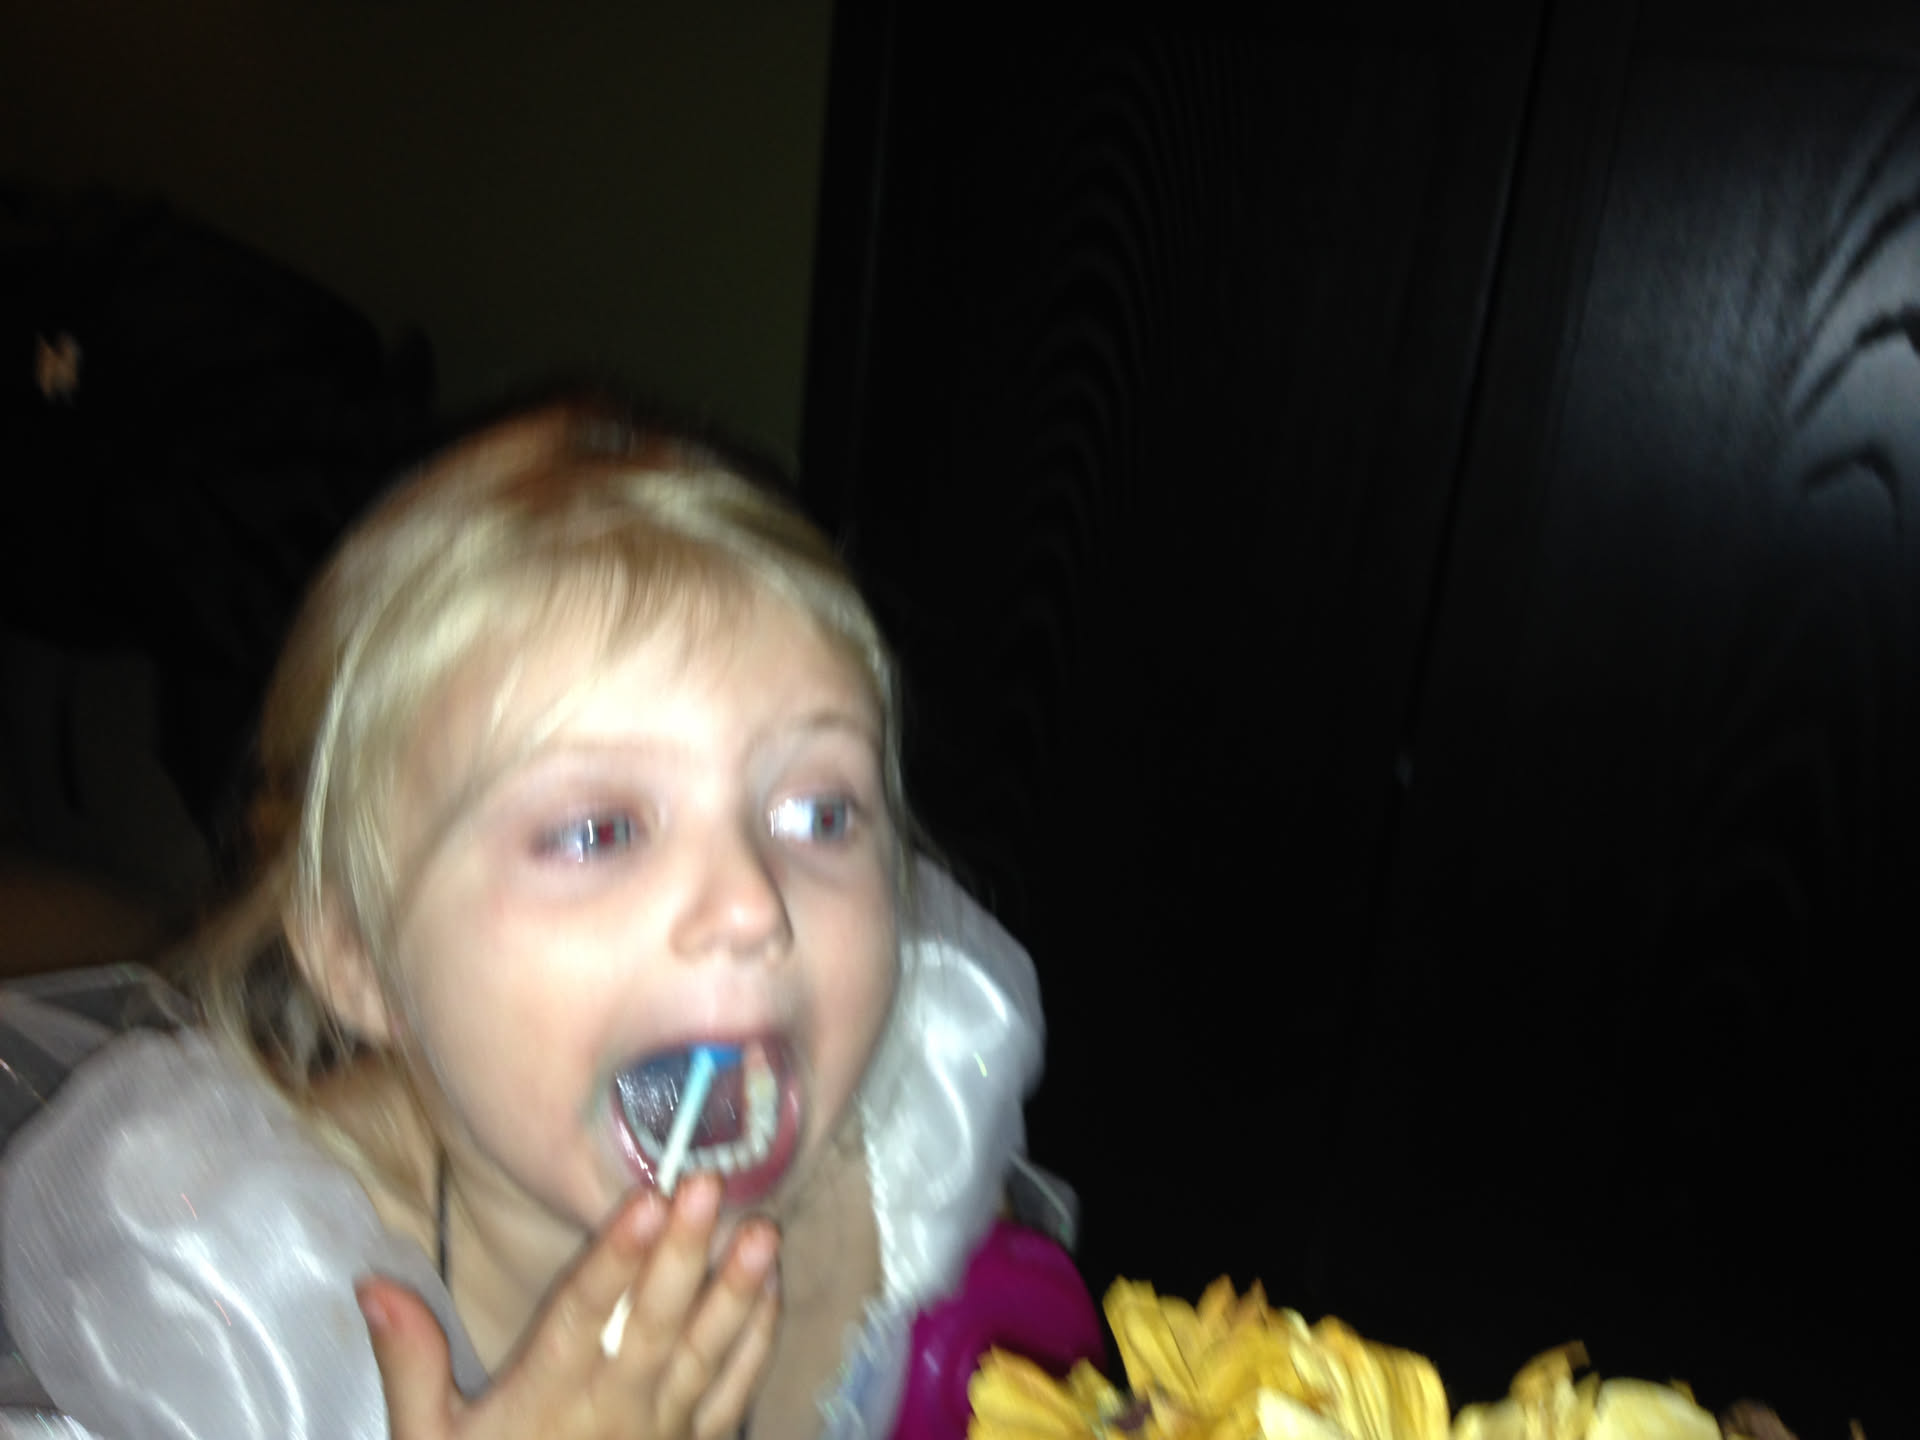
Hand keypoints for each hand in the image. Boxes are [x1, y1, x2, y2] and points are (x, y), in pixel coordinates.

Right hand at [357, 1176, 780, 1439]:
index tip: (644, 1200)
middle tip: (709, 1186)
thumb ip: (409, 1360)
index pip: (580, 1318)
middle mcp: (610, 1409)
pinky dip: (756, 1340)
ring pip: (704, 1354)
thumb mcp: (426, 1439)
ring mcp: (660, 1429)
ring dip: (735, 1293)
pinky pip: (733, 1392)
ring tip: (762, 1232)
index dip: (613, 1260)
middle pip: (652, 1325)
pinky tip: (772, 1286)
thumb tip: (372, 1282)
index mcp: (543, 1397)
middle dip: (682, 1255)